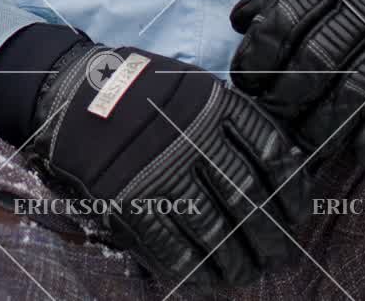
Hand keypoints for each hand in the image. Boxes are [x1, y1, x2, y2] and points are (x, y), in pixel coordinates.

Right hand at [0, 25, 308, 290]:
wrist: (67, 89)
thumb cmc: (137, 89)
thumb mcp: (190, 85)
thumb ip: (229, 118)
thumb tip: (280, 166)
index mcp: (211, 104)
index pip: (271, 155)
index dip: (291, 192)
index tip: (296, 214)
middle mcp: (189, 138)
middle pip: (249, 200)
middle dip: (270, 236)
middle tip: (279, 255)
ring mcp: (156, 171)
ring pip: (214, 230)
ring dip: (237, 260)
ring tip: (247, 272)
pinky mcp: (126, 200)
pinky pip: (171, 247)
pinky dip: (196, 270)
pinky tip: (210, 278)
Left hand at [229, 0, 364, 165]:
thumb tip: (239, 21)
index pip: (284, 22)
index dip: (258, 57)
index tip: (245, 82)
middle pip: (314, 61)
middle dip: (285, 96)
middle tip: (271, 116)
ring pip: (354, 90)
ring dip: (326, 124)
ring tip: (308, 143)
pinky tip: (362, 150)